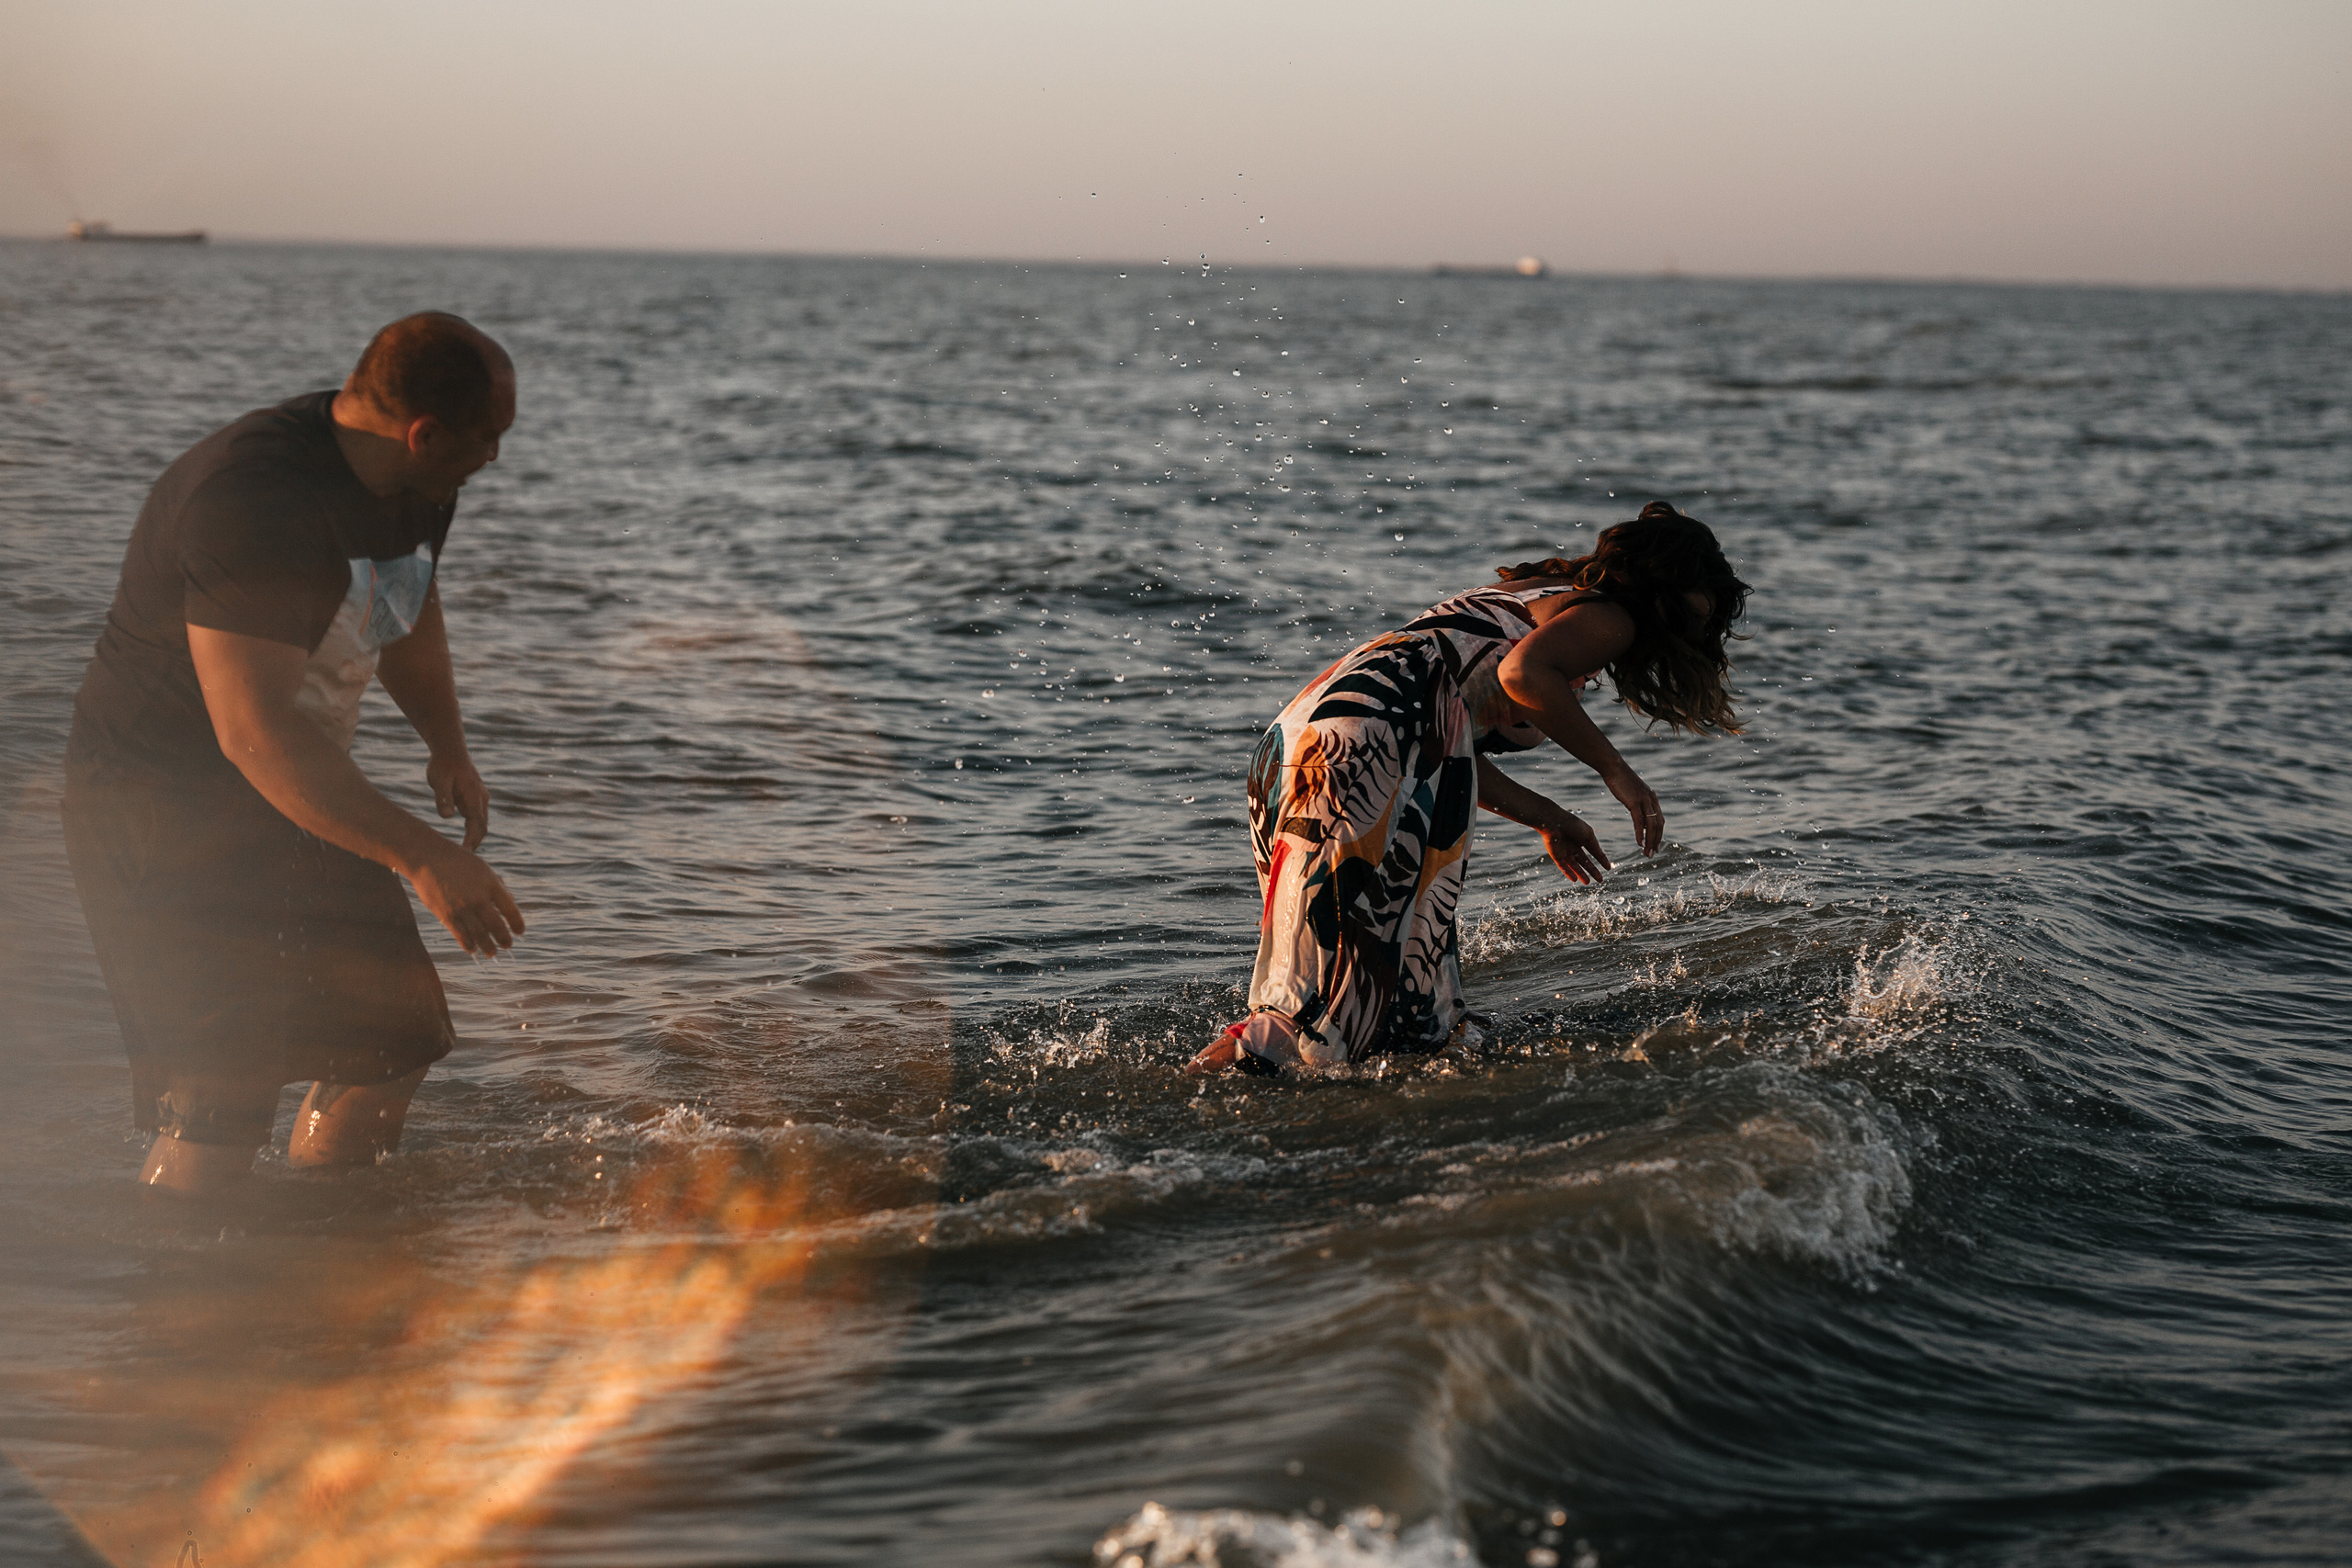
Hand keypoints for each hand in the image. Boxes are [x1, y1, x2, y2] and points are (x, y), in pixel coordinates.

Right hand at [408, 841, 525, 955]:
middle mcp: (479, 898)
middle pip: (496, 925)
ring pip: (479, 934)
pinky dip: (468, 944)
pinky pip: (460, 935)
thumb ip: (496, 886)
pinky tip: (472, 949)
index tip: (519, 932)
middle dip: (503, 939)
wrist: (428, 858)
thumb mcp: (483, 869)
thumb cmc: (458, 862)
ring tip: (491, 953)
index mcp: (492, 885)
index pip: (510, 910)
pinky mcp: (447, 915)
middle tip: (507, 946)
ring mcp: (463, 908)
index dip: (517, 923)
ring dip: (487, 946)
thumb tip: (509, 904)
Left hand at [426, 751, 490, 850]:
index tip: (465, 854)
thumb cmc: (443, 765)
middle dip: (475, 843)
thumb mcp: (439, 781)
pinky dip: (473, 831)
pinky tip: (465, 841)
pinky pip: (477, 819)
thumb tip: (447, 817)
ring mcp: (479, 799)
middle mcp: (481, 799)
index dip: (472, 840)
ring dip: (475, 838)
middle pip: (482, 826)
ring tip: (464, 855)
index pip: (477, 824)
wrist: (450, 749)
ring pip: (481, 823)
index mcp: (474, 796)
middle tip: (464, 861)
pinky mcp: (474, 799)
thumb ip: (443, 798)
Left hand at [1538, 813, 1611, 884]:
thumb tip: (1604, 859)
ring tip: (1588, 883)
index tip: (1608, 868)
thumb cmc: (1572, 825)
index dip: (1601, 859)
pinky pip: (1563, 866)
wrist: (1553, 821)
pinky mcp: (1556, 855)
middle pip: (1584, 861)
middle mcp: (1573, 845)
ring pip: (1574, 866)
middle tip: (1600, 880)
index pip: (1593, 851)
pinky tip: (1575, 879)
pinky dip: (1569, 873)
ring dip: (1581, 874)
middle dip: (1592, 870)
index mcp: (1582, 838)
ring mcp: (1564, 851)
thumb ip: (1596, 848)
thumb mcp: (1588, 836)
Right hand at [1605, 766, 1663, 854]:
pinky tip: (1639, 843)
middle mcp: (1652, 800)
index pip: (1660, 820)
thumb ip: (1638, 806)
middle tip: (1653, 854)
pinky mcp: (1635, 801)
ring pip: (1651, 825)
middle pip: (1658, 825)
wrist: (1614, 768)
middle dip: (1656, 841)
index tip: (1656, 846)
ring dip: (1650, 841)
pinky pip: (1639, 821)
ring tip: (1646, 853)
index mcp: (1652, 798)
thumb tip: (1639, 819)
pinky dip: (1639, 834)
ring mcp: (1644, 800)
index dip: (1659, 835)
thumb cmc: (1620, 780)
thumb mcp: (1632, 794)